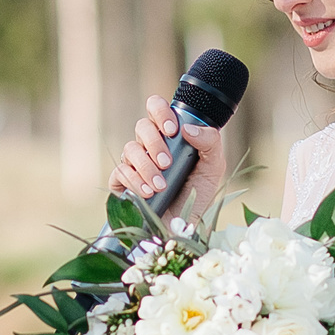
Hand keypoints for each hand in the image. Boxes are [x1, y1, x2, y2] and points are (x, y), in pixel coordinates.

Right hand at [110, 95, 227, 225]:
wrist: (183, 226)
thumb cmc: (198, 193)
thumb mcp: (213, 166)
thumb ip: (209, 142)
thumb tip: (188, 129)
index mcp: (170, 134)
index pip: (156, 108)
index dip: (160, 112)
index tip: (172, 130)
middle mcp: (150, 144)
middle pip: (142, 127)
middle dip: (154, 143)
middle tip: (167, 163)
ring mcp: (135, 163)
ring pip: (130, 150)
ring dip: (145, 167)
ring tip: (160, 185)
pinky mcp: (123, 182)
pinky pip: (120, 172)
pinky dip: (134, 181)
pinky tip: (147, 193)